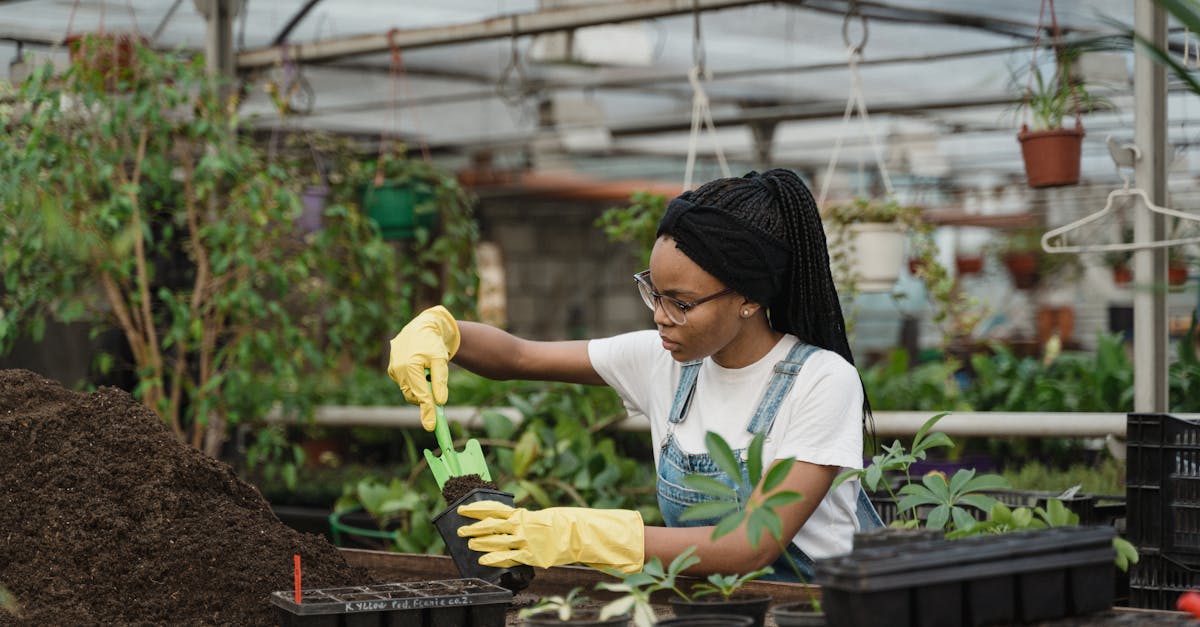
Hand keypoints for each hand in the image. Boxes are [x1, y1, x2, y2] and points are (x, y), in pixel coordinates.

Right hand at [387, 305, 460, 430]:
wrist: (422, 327)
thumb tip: (440, 402)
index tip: (432, 427)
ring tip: (428, 372)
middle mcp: (398, 369)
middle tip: (439, 400)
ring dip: (421, 389)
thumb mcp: (440, 360)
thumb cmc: (433, 343)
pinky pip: (406, 384)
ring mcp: (394, 370)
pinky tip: (420, 370)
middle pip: (414, 395)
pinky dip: (415, 383)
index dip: (427, 412)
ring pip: (410, 391)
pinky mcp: (393, 371)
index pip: (421, 395)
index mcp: (410, 366)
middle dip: (426, 399)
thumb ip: (440, 381)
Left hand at [457, 500, 643, 572]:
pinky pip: (509, 557)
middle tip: (460, 529)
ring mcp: (525, 540)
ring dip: (480, 542)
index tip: (463, 508)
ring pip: (496, 541)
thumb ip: (522, 520)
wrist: (578, 533)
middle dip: (473, 527)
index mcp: (522, 513)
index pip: (493, 509)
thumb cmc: (560, 523)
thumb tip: (506, 521)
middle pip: (490, 525)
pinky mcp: (531, 555)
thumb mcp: (539, 516)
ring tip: (469, 544)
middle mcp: (520, 525)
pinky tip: (483, 560)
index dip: (476, 508)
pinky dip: (494, 558)